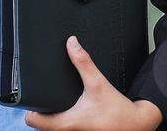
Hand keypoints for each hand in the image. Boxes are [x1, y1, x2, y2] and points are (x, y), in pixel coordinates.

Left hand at [23, 37, 162, 130]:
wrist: (137, 124)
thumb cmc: (118, 110)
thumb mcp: (98, 83)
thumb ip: (83, 63)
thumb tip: (71, 43)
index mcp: (67, 123)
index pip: (33, 121)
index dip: (29, 108)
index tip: (30, 96)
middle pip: (41, 125)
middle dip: (41, 110)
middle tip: (43, 94)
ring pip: (53, 128)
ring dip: (52, 116)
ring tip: (54, 100)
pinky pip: (65, 129)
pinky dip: (63, 120)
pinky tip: (69, 108)